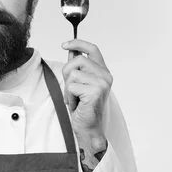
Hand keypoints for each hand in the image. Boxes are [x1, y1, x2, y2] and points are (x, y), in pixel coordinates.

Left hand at [62, 39, 111, 167]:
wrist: (87, 127)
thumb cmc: (82, 107)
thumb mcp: (79, 83)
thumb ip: (77, 67)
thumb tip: (71, 50)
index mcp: (103, 72)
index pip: (93, 49)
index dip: (78, 43)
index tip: (65, 44)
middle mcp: (105, 76)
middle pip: (77, 60)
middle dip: (67, 73)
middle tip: (71, 88)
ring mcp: (101, 83)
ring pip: (72, 73)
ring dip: (68, 88)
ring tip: (75, 98)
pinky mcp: (95, 92)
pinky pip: (71, 86)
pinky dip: (69, 97)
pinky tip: (77, 104)